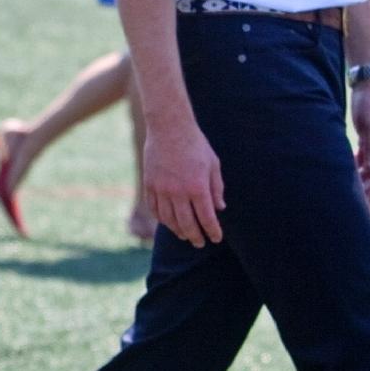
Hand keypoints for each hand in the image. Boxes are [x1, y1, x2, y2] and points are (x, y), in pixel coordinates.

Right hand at [142, 119, 223, 246]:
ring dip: (178, 230)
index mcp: (198, 186)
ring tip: (184, 235)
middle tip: (200, 243)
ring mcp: (161, 189)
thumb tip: (219, 209)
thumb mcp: (213, 164)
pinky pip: (155, 209)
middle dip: (195, 236)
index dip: (213, 231)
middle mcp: (178, 191)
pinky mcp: (150, 184)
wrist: (169, 127)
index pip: (207, 217)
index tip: (216, 238)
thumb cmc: (195, 144)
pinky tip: (168, 222)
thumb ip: (217, 188)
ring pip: (169, 220)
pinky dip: (162, 219)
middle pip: (187, 224)